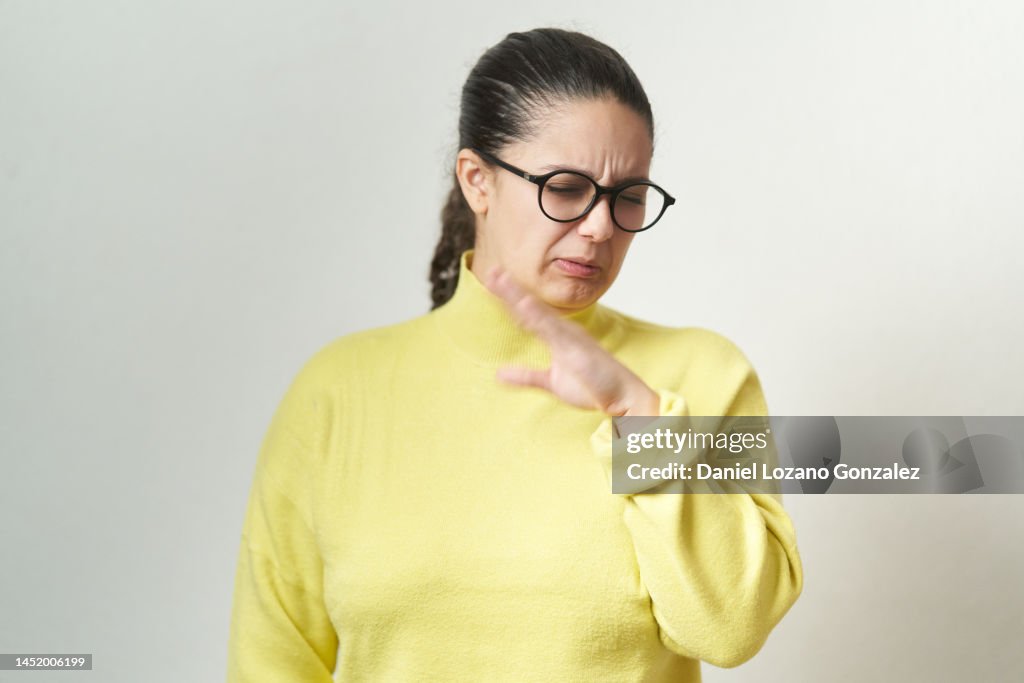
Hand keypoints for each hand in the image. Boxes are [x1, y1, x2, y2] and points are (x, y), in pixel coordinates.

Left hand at [484, 265, 659, 416]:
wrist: (625, 397)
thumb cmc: (593, 387)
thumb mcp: (551, 383)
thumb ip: (526, 376)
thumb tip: (498, 374)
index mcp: (558, 336)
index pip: (529, 315)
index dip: (510, 299)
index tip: (492, 283)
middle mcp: (563, 331)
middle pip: (531, 307)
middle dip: (510, 290)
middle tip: (491, 271)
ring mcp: (569, 337)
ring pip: (538, 313)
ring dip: (518, 295)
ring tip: (500, 279)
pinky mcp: (576, 348)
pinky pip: (553, 330)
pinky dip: (538, 315)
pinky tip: (523, 303)